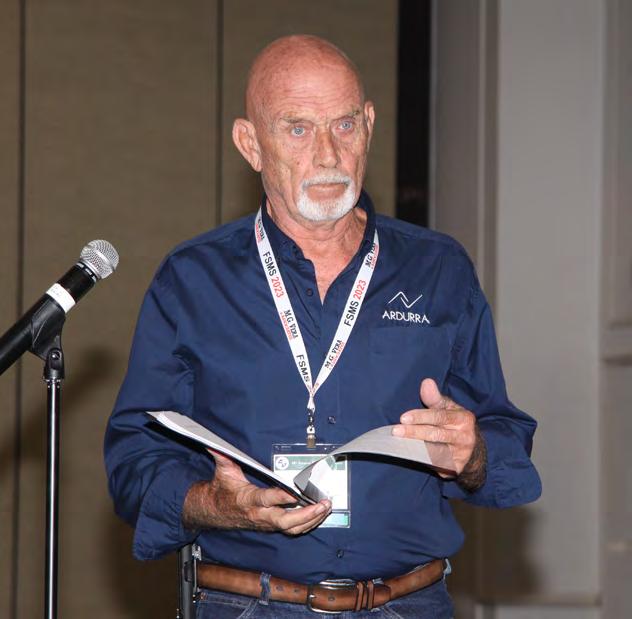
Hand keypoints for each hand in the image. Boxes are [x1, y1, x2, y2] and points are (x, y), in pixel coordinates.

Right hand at [182, 449, 330, 534]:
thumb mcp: (223, 471)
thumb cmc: (222, 490)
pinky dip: (307, 524)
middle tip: (322, 504)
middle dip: (306, 514)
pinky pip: (292, 530)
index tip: (296, 494)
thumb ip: (223, 456)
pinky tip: (318, 515)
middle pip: (284, 520)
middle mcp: (259, 514)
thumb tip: (215, 443)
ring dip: (311, 520)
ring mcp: (266, 523)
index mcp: (248, 499)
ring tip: (326, 508)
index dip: (281, 498)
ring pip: (291, 528)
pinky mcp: (271, 526)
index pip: (266, 499)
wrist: (214, 512)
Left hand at [392, 379, 486, 488]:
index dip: (421, 417)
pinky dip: (423, 460)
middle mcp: (464, 437)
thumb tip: (426, 382)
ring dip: (416, 447)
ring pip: (435, 451)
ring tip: (399, 443)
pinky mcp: (455, 468)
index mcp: (463, 419)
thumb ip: (435, 398)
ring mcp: (461, 454)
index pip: (440, 417)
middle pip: (436, 434)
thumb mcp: (449, 408)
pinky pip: (437, 464)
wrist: (474, 449)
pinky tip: (409, 455)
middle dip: (414, 432)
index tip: (403, 418)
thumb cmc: (454, 423)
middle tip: (396, 431)